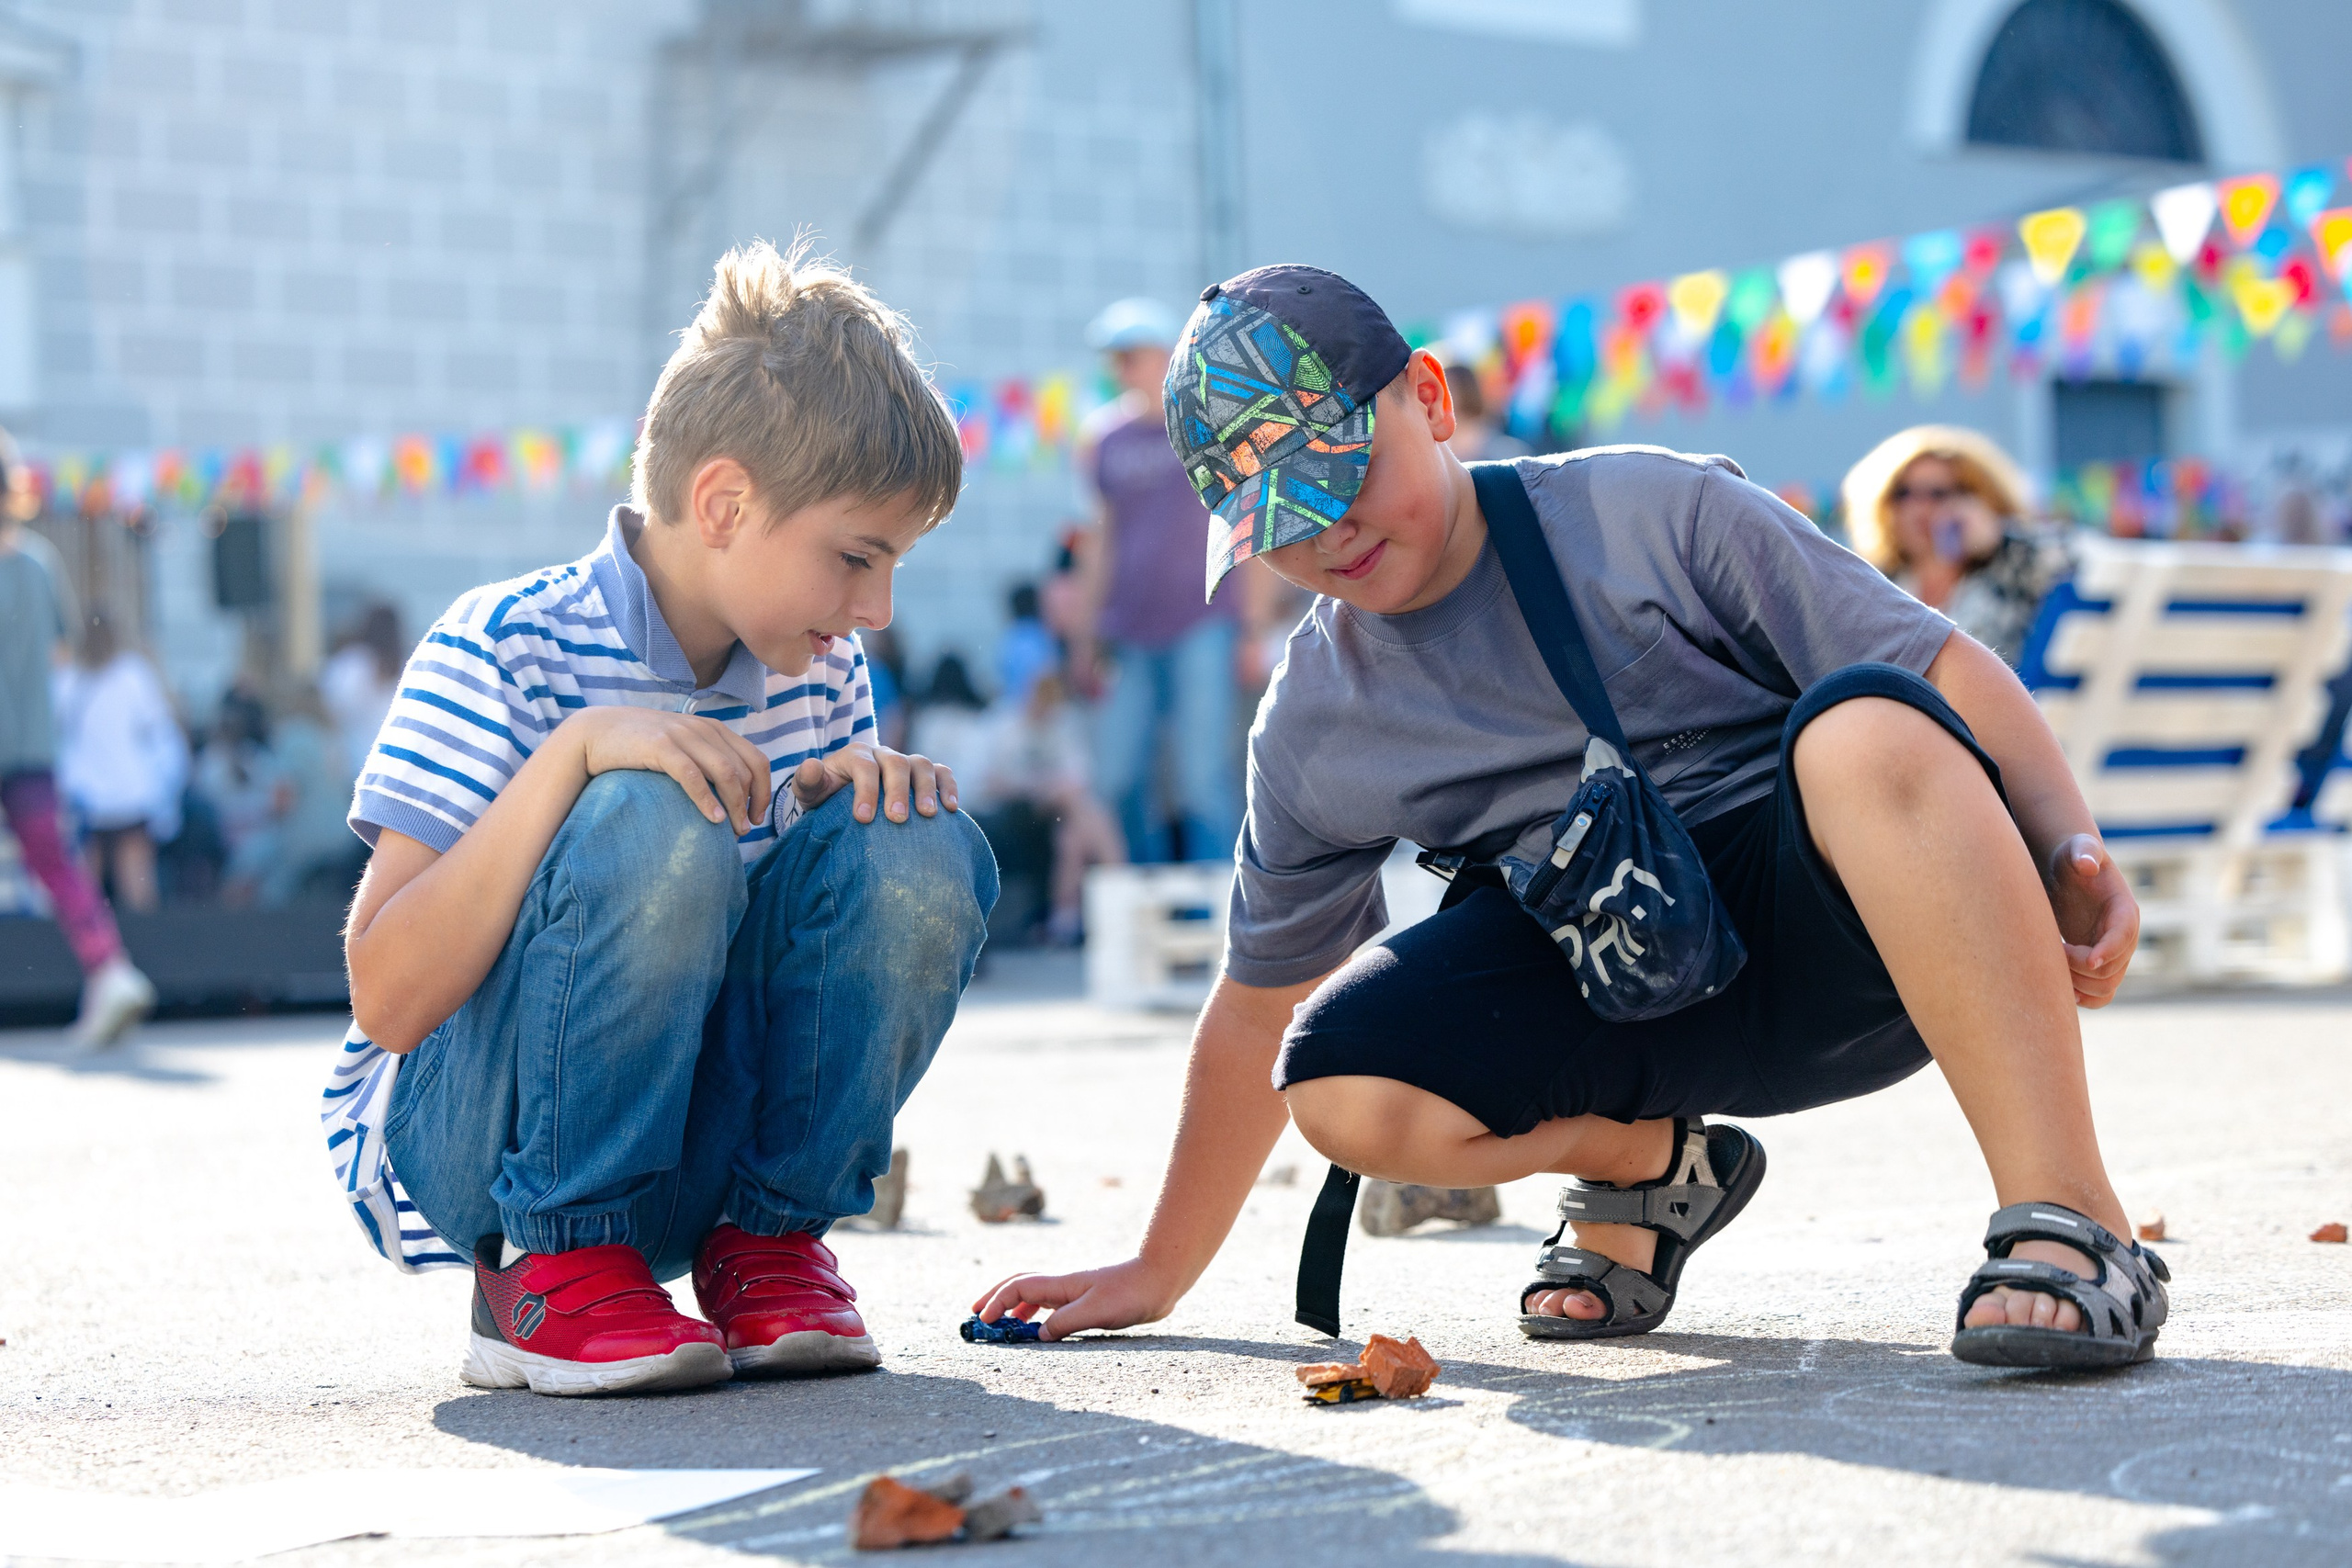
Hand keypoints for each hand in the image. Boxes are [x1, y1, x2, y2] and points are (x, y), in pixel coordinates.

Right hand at [570, 706, 770, 834]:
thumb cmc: (641, 746)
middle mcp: (703, 729)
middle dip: (751, 804)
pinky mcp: (660, 746)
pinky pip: (693, 775)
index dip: (764, 791)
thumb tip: (731, 794)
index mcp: (714, 729)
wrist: (597, 732)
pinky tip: (713, 819)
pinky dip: (707, 799)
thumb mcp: (681, 746)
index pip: (756, 760)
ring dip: (735, 805)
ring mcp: (682, 735)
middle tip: (745, 830)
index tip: (757, 817)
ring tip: (733, 830)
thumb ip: (706, 760)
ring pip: (725, 772)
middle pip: (745, 770)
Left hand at [789, 740, 958, 824]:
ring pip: (922, 765)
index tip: (863, 818)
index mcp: (855, 755)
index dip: (865, 790)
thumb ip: (808, 781)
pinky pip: (942, 773)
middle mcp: (883, 754)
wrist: (846, 805)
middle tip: (897, 819)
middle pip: (897, 763)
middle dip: (898, 791)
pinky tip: (951, 808)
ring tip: (928, 815)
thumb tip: (811, 766)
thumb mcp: (812, 793)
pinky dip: (949, 787)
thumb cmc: (828, 801)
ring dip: (927, 789)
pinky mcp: (924, 775)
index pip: (864, 765)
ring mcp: (906, 763)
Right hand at [971, 1258, 1176, 1341]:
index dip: (997, 1303)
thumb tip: (1038, 1336)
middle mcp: (1063, 1286)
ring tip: (1002, 1326)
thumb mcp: (1095, 1312)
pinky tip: (1039, 1330)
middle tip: (976, 1316)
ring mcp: (1073, 1292)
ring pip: (1034, 1296)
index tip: (984, 1321)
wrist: (1159, 1281)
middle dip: (995, 1299)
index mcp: (1061, 1285)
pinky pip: (1050, 1306)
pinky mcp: (1085, 1301)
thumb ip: (1064, 1324)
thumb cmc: (1130, 1293)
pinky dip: (1035, 1315)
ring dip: (1014, 1308)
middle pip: (1019, 1287)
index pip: (1018, 1288)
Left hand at [2046, 833, 2137, 1006]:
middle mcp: (2124, 937)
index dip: (2109, 950)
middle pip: (2111, 969)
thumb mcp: (2078, 849)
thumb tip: (2087, 865)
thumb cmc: (2073, 859)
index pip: (2124, 937)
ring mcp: (2113, 954)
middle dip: (2080, 966)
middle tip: (2052, 949)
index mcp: (2124, 911)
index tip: (2087, 959)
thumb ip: (2085, 852)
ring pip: (2105, 987)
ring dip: (2078, 985)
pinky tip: (2060, 988)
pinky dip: (2084, 998)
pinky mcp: (2099, 965)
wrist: (2068, 874)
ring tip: (2051, 965)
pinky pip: (2100, 995)